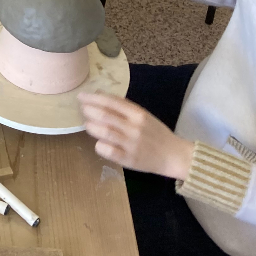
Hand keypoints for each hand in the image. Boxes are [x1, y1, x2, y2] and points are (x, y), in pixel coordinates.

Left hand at [78, 93, 194, 179]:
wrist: (173, 156)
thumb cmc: (155, 133)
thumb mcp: (143, 116)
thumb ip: (123, 107)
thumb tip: (98, 95)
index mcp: (138, 114)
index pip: (112, 102)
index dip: (94, 98)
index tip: (82, 95)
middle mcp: (134, 128)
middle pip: (105, 115)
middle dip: (89, 110)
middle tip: (81, 108)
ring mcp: (131, 144)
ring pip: (104, 132)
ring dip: (91, 126)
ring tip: (87, 124)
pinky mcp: (128, 160)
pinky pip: (107, 151)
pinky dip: (99, 145)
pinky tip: (98, 143)